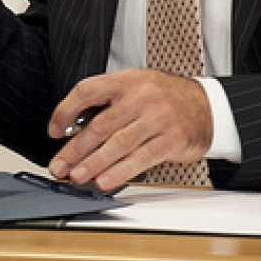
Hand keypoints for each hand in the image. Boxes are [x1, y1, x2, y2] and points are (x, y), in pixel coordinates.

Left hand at [46, 69, 212, 190]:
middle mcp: (141, 96)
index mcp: (126, 80)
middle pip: (100, 124)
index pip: (87, 90)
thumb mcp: (136, 87)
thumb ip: (109, 104)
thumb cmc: (165, 99)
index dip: (66, 110)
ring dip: (94, 163)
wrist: (207, 106)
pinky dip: (120, 171)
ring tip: (77, 176)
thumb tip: (74, 131)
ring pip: (118, 143)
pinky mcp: (171, 140)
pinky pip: (140, 158)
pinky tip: (105, 180)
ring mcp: (157, 118)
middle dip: (75, 148)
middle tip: (59, 165)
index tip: (53, 130)